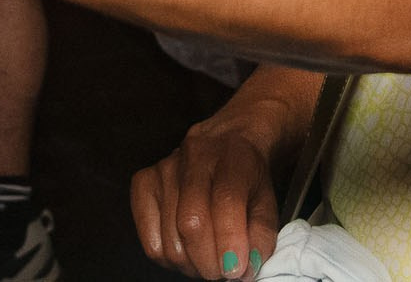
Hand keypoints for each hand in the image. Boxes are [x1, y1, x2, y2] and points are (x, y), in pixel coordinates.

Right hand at [131, 113, 280, 278]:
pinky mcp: (144, 182)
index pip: (226, 201)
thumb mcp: (267, 202)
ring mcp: (165, 168)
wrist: (229, 142)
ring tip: (207, 256)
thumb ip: (261, 236)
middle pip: (192, 223)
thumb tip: (246, 267)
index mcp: (233, 156)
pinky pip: (150, 241)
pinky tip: (186, 248)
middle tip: (222, 269)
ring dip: (191, 263)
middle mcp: (196, 156)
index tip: (235, 268)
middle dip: (209, 261)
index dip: (230, 241)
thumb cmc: (247, 176)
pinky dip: (169, 257)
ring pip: (170, 240)